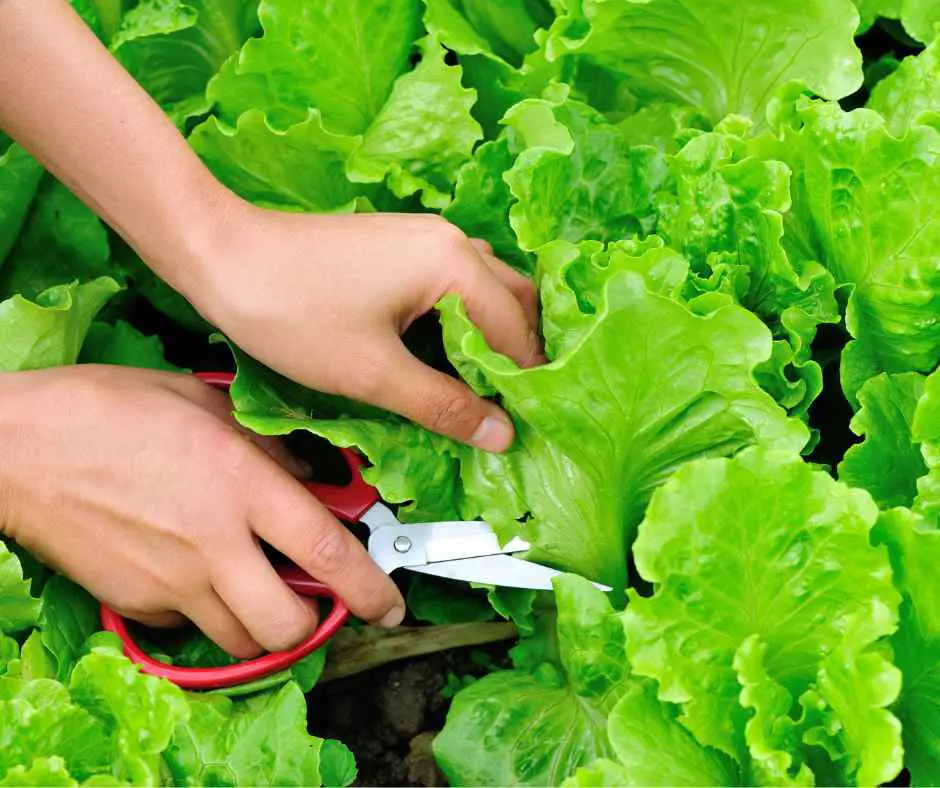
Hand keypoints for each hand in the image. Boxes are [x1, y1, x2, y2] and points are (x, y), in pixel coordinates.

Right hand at [0, 365, 404, 657]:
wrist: (19, 447)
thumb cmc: (110, 408)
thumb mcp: (205, 402)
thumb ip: (268, 443)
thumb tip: (310, 477)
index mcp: (242, 484)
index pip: (327, 552)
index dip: (371, 586)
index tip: (392, 602)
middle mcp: (214, 543)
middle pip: (288, 624)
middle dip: (315, 624)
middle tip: (316, 599)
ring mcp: (172, 581)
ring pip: (242, 642)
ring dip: (265, 628)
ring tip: (262, 592)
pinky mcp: (135, 602)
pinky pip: (189, 627)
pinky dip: (208, 615)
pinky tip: (200, 578)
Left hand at [187, 207, 544, 452]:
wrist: (221, 255)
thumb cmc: (292, 311)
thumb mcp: (374, 372)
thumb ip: (444, 405)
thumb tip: (501, 434)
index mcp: (454, 264)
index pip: (514, 332)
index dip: (524, 385)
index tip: (525, 427)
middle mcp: (449, 240)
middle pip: (515, 299)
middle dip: (521, 354)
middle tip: (513, 406)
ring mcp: (423, 237)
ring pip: (486, 288)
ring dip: (493, 334)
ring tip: (485, 386)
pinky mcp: (398, 245)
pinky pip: (454, 281)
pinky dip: (464, 318)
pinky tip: (446, 354)